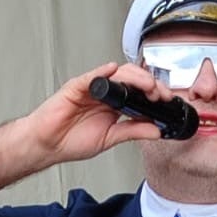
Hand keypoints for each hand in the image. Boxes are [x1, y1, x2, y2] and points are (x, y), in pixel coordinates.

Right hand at [0, 63, 175, 193]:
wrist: (48, 144)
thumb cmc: (72, 140)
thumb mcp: (110, 139)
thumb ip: (133, 131)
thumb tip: (156, 130)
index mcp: (115, 104)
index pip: (139, 93)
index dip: (155, 94)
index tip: (168, 102)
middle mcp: (106, 93)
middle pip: (132, 79)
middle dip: (150, 84)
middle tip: (161, 94)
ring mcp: (92, 88)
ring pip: (118, 74)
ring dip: (135, 78)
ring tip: (147, 87)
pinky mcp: (77, 86)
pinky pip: (93, 76)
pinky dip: (105, 73)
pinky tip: (115, 72)